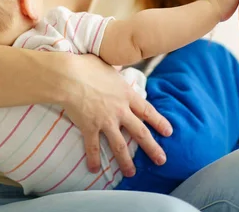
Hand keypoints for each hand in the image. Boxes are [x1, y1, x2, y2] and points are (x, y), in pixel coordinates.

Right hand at [63, 54, 172, 177]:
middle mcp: (119, 110)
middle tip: (161, 160)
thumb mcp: (106, 64)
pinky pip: (93, 147)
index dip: (159, 122)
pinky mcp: (90, 128)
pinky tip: (94, 170)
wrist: (69, 77)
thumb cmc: (86, 66)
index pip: (147, 110)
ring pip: (120, 146)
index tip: (169, 132)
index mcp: (126, 93)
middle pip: (140, 132)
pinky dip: (94, 159)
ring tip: (131, 173)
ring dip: (126, 161)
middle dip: (152, 147)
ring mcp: (105, 121)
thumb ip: (114, 70)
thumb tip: (116, 67)